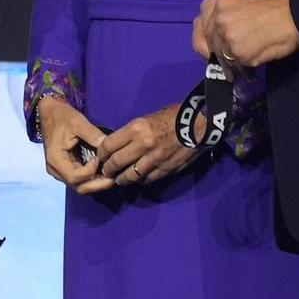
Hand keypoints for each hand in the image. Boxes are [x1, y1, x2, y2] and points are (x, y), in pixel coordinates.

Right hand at [35, 95, 108, 191]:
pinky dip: (92, 179)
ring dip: (96, 184)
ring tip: (111, 175)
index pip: (75, 177)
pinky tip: (103, 172)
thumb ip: (92, 134)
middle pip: (78, 187)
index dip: (91, 172)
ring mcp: (59, 171)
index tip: (100, 158)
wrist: (50, 112)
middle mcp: (55, 170)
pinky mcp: (64, 169)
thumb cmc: (62, 117)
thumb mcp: (77, 122)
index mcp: (55, 159)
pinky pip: (79, 180)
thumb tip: (110, 146)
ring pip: (79, 186)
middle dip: (98, 184)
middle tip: (114, 177)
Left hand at [82, 103, 200, 192]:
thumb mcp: (145, 119)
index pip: (108, 146)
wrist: (198, 124)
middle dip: (108, 169)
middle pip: (117, 163)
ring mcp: (155, 159)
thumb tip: (117, 145)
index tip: (100, 157)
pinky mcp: (167, 170)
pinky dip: (140, 181)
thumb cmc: (170, 117)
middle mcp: (143, 145)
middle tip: (105, 171)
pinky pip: (148, 180)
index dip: (101, 154)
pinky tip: (137, 179)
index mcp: (135, 129)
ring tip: (119, 179)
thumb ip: (130, 133)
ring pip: (131, 175)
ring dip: (122, 179)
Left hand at [193, 0, 298, 68]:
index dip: (202, 40)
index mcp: (215, 3)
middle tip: (224, 64)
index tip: (209, 50)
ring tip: (238, 69)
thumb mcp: (236, 6)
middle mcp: (216, 19)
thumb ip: (221, 19)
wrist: (292, 17)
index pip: (198, 27)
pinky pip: (235, 65)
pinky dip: (242, 69)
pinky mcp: (238, 52)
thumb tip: (214, 42)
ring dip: (229, 65)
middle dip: (214, 55)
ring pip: (220, 56)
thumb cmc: (269, 11)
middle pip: (206, 43)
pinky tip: (250, 70)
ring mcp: (226, 36)